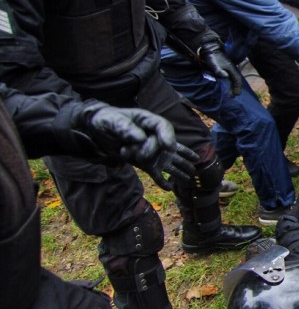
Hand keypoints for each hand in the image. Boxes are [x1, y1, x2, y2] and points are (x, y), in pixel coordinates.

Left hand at [81, 107, 197, 189]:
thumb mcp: (113, 121)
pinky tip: (169, 187)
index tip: (169, 147)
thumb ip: (125, 128)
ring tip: (190, 176)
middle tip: (139, 156)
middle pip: (166, 146)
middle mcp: (155, 137)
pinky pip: (157, 172)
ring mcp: (153, 150)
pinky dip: (162, 180)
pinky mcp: (145, 162)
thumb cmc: (108, 120)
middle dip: (155, 153)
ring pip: (170, 160)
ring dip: (180, 169)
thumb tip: (140, 139)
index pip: (164, 128)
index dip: (169, 137)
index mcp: (150, 121)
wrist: (98, 129)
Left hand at [199, 43, 241, 96]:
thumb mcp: (214, 64)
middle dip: (236, 88)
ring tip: (231, 93)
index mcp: (231, 69)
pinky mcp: (226, 68)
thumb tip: (226, 77)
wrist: (211, 49)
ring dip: (233, 86)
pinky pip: (231, 77)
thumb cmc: (212, 57)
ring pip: (234, 79)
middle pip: (236, 80)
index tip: (236, 94)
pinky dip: (231, 82)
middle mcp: (232, 69)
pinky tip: (228, 84)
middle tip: (233, 96)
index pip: (237, 80)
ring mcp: (229, 68)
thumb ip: (219, 71)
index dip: (237, 87)